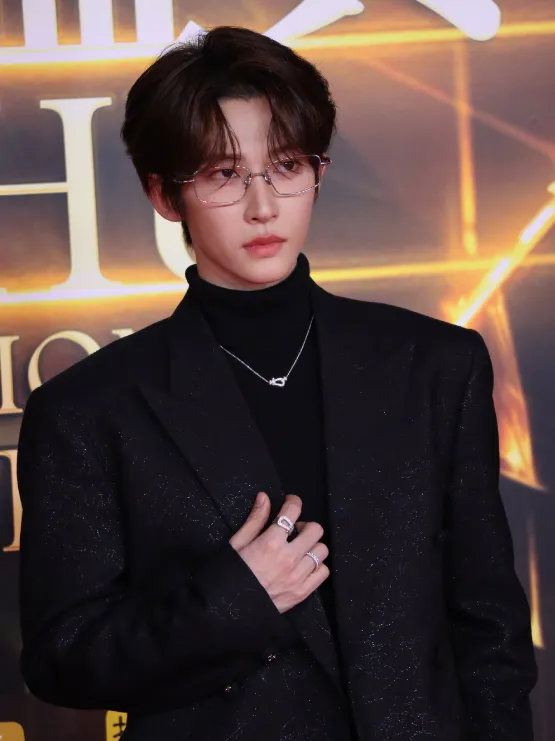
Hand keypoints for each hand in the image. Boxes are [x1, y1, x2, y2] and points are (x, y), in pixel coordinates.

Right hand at [229, 493, 328, 613]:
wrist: (231, 608)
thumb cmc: (232, 573)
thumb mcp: (238, 543)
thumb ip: (255, 519)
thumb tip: (264, 497)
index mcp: (271, 542)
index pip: (292, 512)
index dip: (293, 502)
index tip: (291, 503)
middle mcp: (289, 557)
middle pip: (315, 530)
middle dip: (305, 526)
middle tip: (294, 531)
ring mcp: (298, 576)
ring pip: (321, 550)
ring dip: (312, 546)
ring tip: (300, 549)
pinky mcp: (303, 592)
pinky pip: (323, 572)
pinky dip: (317, 566)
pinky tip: (304, 565)